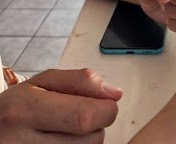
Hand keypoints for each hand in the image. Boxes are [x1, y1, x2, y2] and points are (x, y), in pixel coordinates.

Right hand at [0, 68, 121, 142]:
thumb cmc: (18, 107)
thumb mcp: (44, 82)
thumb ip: (81, 81)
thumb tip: (115, 93)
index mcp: (25, 109)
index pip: (85, 116)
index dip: (105, 109)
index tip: (105, 103)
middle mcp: (21, 143)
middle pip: (91, 140)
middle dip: (97, 125)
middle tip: (80, 117)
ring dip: (87, 141)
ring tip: (66, 132)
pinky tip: (61, 142)